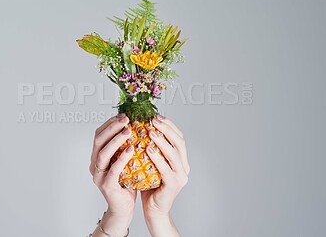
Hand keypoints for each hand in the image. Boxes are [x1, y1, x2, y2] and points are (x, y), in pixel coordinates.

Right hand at [90, 114, 134, 235]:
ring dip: (115, 140)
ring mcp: (99, 175)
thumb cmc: (126, 183)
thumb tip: (137, 126)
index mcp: (97, 157)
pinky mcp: (106, 185)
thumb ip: (126, 147)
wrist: (123, 209)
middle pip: (98, 141)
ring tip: (128, 131)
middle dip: (112, 127)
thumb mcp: (125, 162)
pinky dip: (121, 158)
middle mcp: (95, 164)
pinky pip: (113, 169)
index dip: (110, 123)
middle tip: (126, 119)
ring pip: (103, 154)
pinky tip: (131, 149)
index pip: (99, 134)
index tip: (123, 115)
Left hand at [141, 115, 189, 236]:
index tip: (156, 116)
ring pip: (174, 154)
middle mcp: (184, 167)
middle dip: (166, 128)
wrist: (154, 210)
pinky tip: (148, 148)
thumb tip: (141, 128)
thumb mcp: (151, 164)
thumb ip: (151, 149)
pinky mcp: (173, 185)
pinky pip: (165, 168)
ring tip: (150, 131)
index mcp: (181, 161)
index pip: (178, 138)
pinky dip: (157, 157)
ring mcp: (180, 176)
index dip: (169, 125)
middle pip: (179, 142)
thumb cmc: (150, 186)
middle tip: (153, 119)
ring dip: (162, 140)